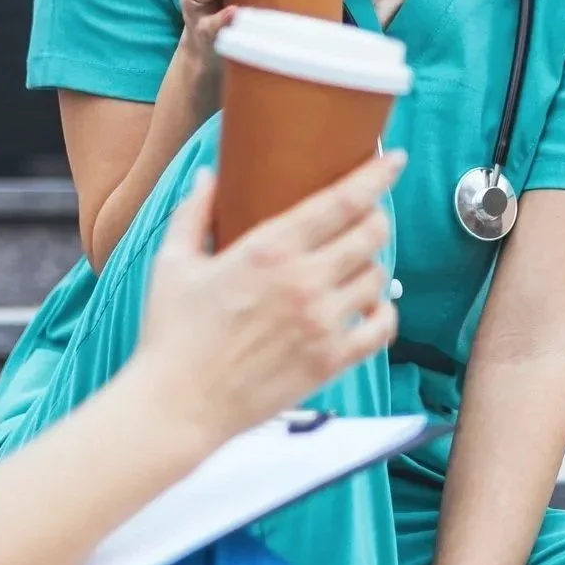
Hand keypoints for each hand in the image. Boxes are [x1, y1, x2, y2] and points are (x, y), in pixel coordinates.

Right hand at [130, 155, 400, 447]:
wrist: (178, 406)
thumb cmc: (170, 334)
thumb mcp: (172, 263)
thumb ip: (194, 213)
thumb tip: (208, 176)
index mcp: (270, 249)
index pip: (342, 200)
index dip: (376, 175)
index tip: (394, 159)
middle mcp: (304, 281)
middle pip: (372, 233)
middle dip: (377, 216)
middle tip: (369, 216)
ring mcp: (322, 323)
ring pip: (378, 276)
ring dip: (372, 264)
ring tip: (356, 264)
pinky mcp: (330, 361)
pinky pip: (382, 328)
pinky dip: (384, 313)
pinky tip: (369, 307)